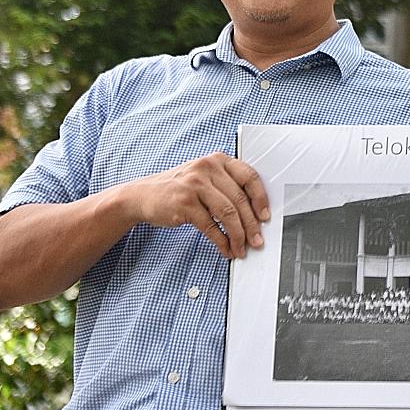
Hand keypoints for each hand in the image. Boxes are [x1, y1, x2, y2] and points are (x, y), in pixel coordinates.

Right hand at [104, 153, 268, 259]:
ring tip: (241, 249)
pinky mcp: (184, 203)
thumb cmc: (180, 189)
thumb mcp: (205, 178)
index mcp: (218, 160)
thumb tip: (255, 215)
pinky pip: (211, 226)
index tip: (266, 217)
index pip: (249, 177)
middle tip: (257, 241)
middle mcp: (207, 168)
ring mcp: (194, 185)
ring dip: (238, 236)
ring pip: (228, 214)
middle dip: (251, 225)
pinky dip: (221, 241)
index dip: (261, 199)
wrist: (143, 195)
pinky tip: (225, 249)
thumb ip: (228, 187)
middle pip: (240, 200)